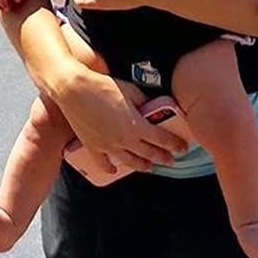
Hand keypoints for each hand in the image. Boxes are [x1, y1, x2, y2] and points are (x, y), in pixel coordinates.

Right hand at [56, 69, 187, 173]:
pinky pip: (103, 163)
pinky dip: (109, 168)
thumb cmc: (103, 86)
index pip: (161, 139)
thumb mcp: (130, 89)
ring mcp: (108, 146)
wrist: (75, 90)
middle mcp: (124, 140)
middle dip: (162, 158)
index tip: (182, 148)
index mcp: (136, 125)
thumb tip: (151, 107)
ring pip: (129, 162)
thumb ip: (143, 101)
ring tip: (151, 167)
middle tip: (172, 161)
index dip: (174, 144)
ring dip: (142, 166)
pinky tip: (114, 170)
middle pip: (148, 153)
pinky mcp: (93, 147)